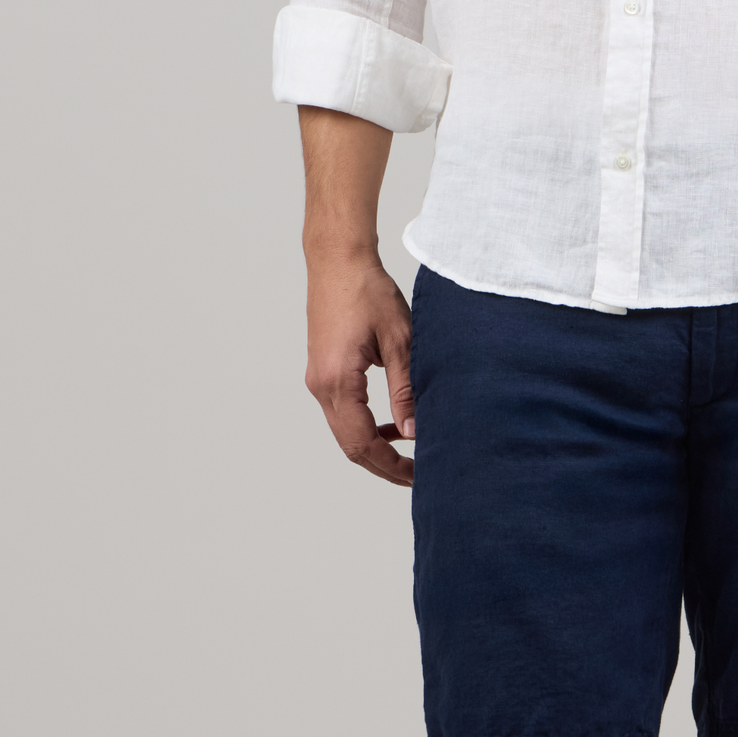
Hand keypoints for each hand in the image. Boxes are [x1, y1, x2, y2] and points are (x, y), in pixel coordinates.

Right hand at [305, 246, 415, 483]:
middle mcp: (321, 386)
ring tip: (410, 453)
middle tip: (418, 475)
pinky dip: (365, 426)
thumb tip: (414, 433)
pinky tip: (392, 424)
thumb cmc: (368, 291)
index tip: (419, 475)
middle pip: (350, 446)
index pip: (363, 442)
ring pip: (345, 432)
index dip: (391, 466)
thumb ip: (406, 390)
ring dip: (375, 447)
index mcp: (338, 380)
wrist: (338, 261)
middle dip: (384, 465)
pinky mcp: (323, 373)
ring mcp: (318, 380)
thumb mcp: (400, 341)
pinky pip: (342, 413)